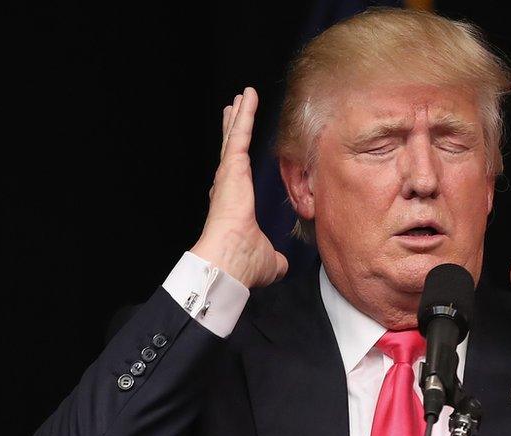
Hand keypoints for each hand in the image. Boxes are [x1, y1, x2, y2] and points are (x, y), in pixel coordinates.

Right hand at [190, 87, 287, 287]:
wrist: (230, 262)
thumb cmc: (243, 263)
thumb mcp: (268, 260)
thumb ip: (275, 258)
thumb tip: (282, 265)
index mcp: (234, 205)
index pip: (236, 176)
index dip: (235, 159)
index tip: (236, 149)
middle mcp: (228, 186)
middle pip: (232, 150)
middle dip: (234, 128)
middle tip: (234, 109)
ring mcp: (229, 174)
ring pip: (234, 137)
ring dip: (239, 116)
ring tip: (242, 97)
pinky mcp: (232, 166)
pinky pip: (240, 134)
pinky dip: (245, 114)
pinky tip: (248, 96)